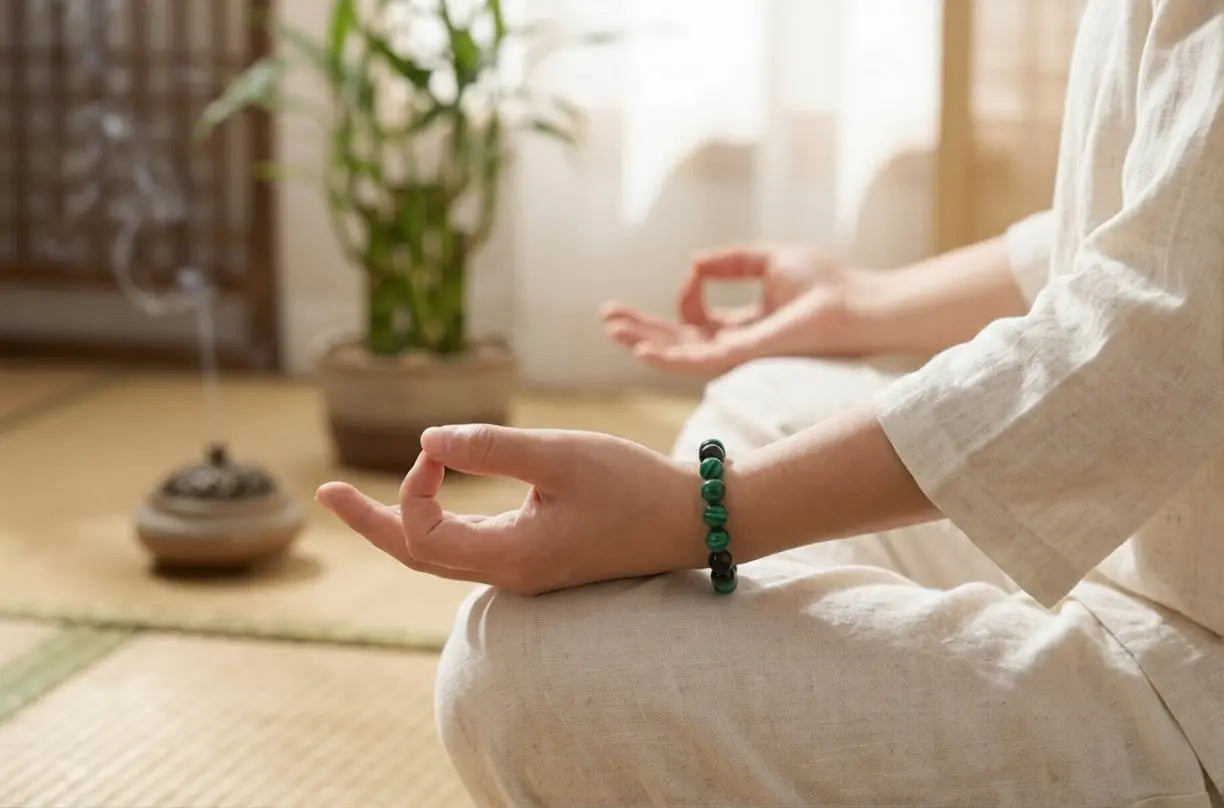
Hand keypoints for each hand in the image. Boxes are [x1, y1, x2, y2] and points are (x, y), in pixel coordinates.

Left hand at [315, 425, 704, 595]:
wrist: (695, 520)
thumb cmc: (635, 486)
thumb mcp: (562, 456)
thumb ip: (492, 448)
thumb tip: (427, 440)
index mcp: (509, 557)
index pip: (423, 533)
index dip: (413, 485)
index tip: (440, 444)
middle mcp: (509, 573)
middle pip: (417, 556)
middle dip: (370, 523)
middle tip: (324, 493)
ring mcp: (524, 570)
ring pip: (442, 555)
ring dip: (401, 524)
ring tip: (356, 502)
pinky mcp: (540, 558)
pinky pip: (471, 547)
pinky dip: (440, 522)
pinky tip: (433, 499)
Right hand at [602, 246, 868, 373]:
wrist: (857, 304)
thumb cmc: (827, 284)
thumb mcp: (770, 260)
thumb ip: (732, 262)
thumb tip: (694, 263)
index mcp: (745, 326)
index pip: (698, 319)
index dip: (687, 295)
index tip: (695, 272)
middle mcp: (737, 346)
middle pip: (678, 341)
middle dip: (641, 329)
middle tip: (607, 319)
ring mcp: (738, 355)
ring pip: (679, 354)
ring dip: (643, 341)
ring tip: (611, 329)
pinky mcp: (743, 356)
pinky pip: (696, 362)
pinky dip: (666, 355)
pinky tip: (641, 348)